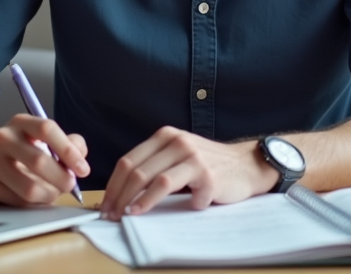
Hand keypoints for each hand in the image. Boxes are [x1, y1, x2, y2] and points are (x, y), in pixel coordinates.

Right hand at [0, 114, 89, 206]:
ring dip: (49, 195)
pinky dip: (33, 203)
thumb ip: (67, 143)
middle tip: (70, 185)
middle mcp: (3, 138)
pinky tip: (34, 197)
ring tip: (52, 193)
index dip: (68, 150)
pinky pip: (18, 201)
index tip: (83, 169)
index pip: (47, 129)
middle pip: (39, 161)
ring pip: (29, 187)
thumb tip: (80, 156)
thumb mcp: (39, 139)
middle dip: (62, 178)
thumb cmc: (17, 151)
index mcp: (21, 123)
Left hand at [100, 126, 277, 219]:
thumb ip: (154, 167)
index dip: (113, 185)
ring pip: (157, 180)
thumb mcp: (177, 157)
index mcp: (165, 136)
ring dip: (139, 202)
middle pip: (138, 171)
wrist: (244, 165)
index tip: (106, 205)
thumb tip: (121, 194)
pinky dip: (175, 205)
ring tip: (130, 215)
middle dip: (120, 196)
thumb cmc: (206, 165)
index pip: (128, 161)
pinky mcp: (208, 174)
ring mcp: (193, 156)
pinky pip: (185, 193)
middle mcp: (177, 142)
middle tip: (112, 215)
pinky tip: (177, 211)